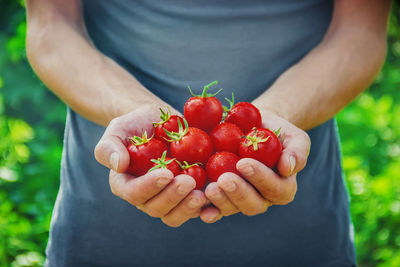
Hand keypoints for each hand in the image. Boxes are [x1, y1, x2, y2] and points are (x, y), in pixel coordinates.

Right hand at [95, 104, 206, 226]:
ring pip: (177, 214)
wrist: (159, 122)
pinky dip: (207, 208)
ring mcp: (169, 198)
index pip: (134, 193)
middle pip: (157, 208)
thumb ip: (109, 146)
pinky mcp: (188, 194)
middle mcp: (147, 197)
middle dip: (173, 197)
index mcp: (126, 185)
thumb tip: (118, 165)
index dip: (150, 187)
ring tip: (204, 192)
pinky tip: (216, 198)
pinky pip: (197, 208)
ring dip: (190, 207)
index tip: (166, 172)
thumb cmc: (135, 124)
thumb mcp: (118, 129)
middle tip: (189, 182)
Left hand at [200, 110, 310, 222]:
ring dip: (220, 200)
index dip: (260, 178)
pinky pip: (214, 207)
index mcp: (282, 188)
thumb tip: (288, 167)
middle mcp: (261, 199)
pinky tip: (197, 204)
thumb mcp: (294, 136)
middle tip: (223, 179)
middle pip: (252, 204)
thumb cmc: (276, 132)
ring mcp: (239, 200)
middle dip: (238, 193)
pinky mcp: (221, 196)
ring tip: (209, 188)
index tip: (243, 163)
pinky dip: (204, 208)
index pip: (275, 189)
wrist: (253, 127)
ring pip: (231, 208)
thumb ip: (297, 151)